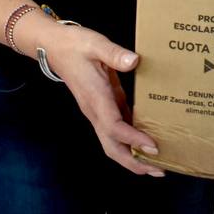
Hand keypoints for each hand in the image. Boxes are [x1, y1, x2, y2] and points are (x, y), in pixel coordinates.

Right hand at [43, 24, 164, 175]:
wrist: (54, 47)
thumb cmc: (75, 45)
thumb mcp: (95, 44)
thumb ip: (114, 53)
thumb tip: (133, 61)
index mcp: (95, 98)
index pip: (114, 127)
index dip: (134, 140)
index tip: (153, 146)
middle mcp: (95, 111)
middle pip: (112, 147)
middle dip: (134, 162)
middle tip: (158, 170)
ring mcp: (96, 112)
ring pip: (113, 143)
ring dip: (133, 156)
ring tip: (156, 164)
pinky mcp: (101, 108)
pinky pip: (116, 131)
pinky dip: (130, 140)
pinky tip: (146, 141)